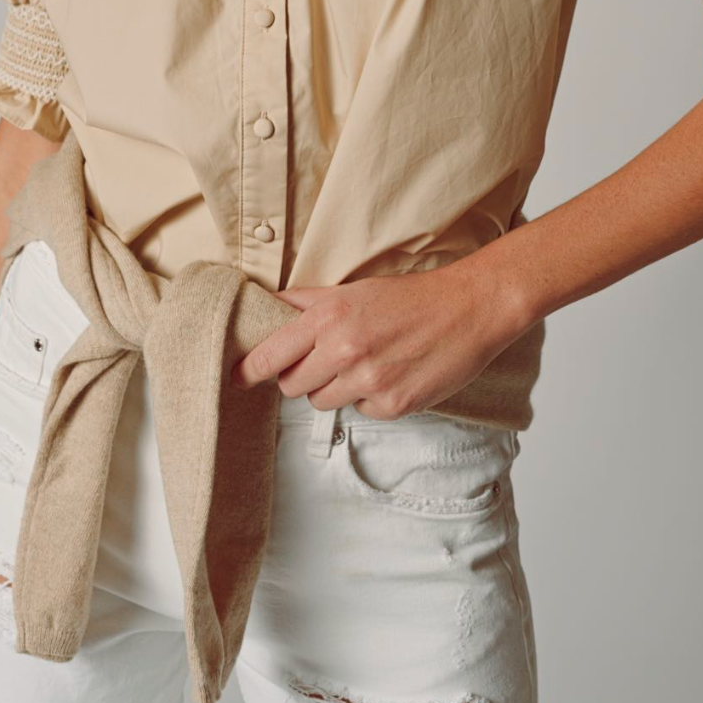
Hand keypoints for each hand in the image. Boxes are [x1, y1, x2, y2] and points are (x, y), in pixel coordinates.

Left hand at [230, 249, 527, 417]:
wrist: (467, 309)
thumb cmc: (409, 297)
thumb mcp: (353, 290)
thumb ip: (308, 303)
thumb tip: (268, 307)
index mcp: (329, 317)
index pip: (269, 355)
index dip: (248, 369)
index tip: (235, 376)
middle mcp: (344, 351)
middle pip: (290, 385)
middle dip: (299, 376)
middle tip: (323, 359)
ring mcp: (369, 382)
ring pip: (322, 402)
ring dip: (333, 389)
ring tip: (362, 364)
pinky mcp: (392, 406)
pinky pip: (359, 412)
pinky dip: (368, 399)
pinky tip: (389, 374)